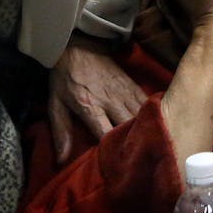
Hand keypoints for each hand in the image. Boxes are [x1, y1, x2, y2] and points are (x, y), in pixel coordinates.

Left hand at [47, 34, 146, 162]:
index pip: (106, 134)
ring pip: (142, 116)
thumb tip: (62, 160)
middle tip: (138, 162)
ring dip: (146, 132)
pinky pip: (147, 104)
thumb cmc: (65, 78)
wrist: (78, 45)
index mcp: (90, 106)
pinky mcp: (133, 84)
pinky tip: (156, 128)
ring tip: (151, 149)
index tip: (117, 167)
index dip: (113, 152)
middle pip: (130, 127)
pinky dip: (153, 116)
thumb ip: (60, 131)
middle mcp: (111, 100)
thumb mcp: (55, 104)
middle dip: (135, 145)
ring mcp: (124, 91)